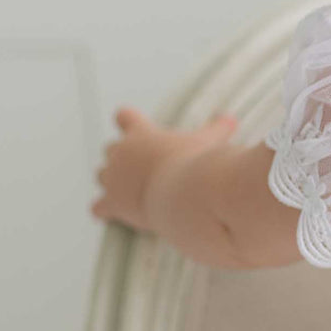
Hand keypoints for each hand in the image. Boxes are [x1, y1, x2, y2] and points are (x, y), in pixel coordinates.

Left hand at [92, 107, 238, 231]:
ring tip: (127, 187)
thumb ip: (218, 128)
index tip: (131, 123)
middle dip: (121, 156)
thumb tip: (231, 119)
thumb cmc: (196, 162)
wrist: (184, 194)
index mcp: (140, 132)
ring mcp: (112, 179)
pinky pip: (98, 207)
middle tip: (139, 164)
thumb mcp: (209, 140)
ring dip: (111, 180)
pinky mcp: (112, 203)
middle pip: (110, 149)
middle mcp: (120, 153)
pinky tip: (112, 213)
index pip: (124, 116)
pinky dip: (105, 209)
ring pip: (101, 175)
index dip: (128, 120)